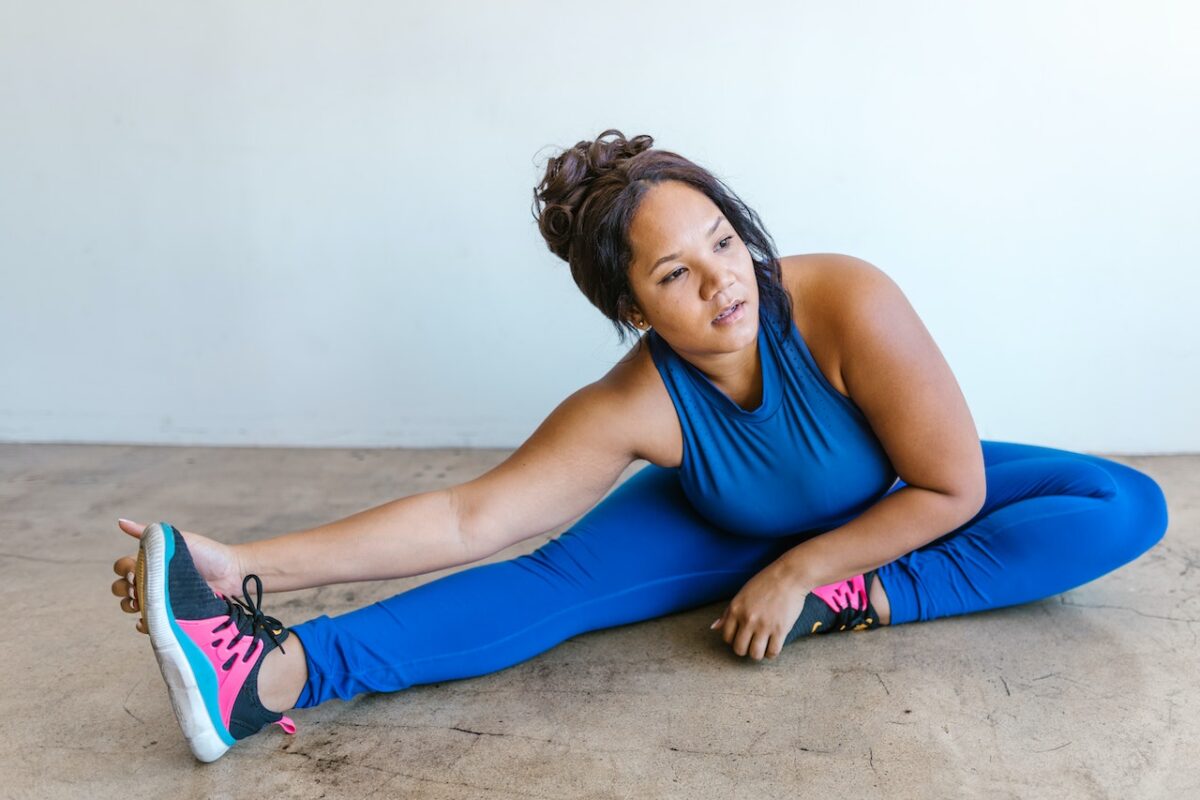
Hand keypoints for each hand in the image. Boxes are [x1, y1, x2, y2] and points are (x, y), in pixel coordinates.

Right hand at [110, 519, 243, 633]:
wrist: (232, 573)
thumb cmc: (208, 553)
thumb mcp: (177, 539)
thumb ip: (149, 533)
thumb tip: (120, 522)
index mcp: (151, 563)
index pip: (122, 567)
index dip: (123, 569)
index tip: (134, 570)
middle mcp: (152, 582)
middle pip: (120, 588)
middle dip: (123, 588)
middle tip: (138, 587)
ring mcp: (160, 600)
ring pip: (130, 606)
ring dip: (130, 605)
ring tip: (142, 601)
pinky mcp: (170, 615)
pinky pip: (149, 625)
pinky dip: (143, 624)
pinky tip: (147, 619)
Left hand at [710, 561, 810, 660]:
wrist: (788, 577)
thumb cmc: (765, 583)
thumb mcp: (742, 595)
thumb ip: (728, 613)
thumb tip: (714, 627)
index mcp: (736, 610)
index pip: (726, 637)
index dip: (733, 640)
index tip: (741, 636)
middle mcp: (748, 619)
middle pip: (739, 649)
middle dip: (744, 649)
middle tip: (751, 643)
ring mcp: (764, 625)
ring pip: (755, 654)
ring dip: (758, 653)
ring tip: (762, 646)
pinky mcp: (780, 630)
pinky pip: (772, 652)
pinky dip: (771, 653)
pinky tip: (772, 646)